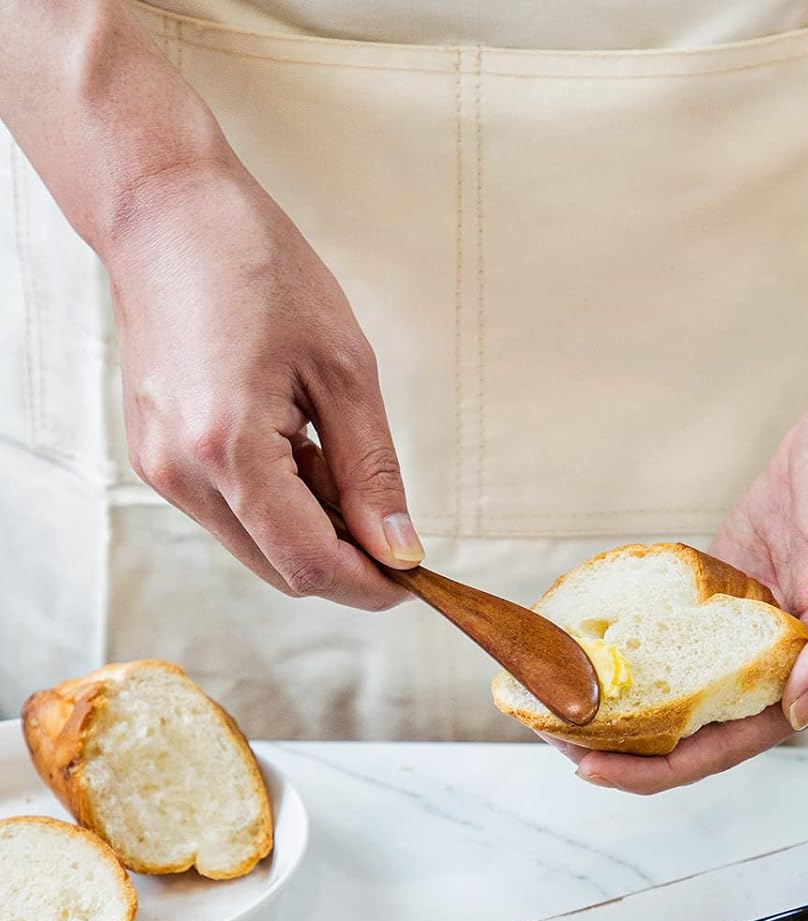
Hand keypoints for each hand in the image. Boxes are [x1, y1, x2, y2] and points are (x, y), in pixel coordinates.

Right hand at [106, 160, 421, 608]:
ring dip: (313, 532)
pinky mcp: (157, 460)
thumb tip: (400, 550)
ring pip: (257, 548)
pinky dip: (279, 506)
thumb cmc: (257, 268)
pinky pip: (232, 515)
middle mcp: (182, 473)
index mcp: (228, 448)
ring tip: (335, 458)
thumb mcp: (344, 368)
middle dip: (347, 565)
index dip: (370, 586)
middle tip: (395, 529)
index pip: (309, 564)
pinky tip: (298, 450)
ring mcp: (161, 470)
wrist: (165, 212)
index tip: (415, 579)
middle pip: (282, 570)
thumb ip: (372, 472)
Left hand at [560, 382, 807, 792]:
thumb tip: (802, 708)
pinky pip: (670, 636)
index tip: (597, 768)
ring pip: (677, 691)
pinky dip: (628, 648)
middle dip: (623, 747)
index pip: (735, 741)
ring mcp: (749, 636)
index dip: (664, 765)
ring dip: (619, 705)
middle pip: (694, 729)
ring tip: (550, 703)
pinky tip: (576, 647)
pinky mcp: (724, 600)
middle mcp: (784, 668)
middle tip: (551, 740)